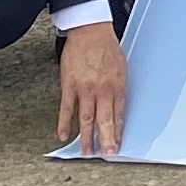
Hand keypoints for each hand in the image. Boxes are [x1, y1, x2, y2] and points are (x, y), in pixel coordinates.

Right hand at [56, 20, 128, 157]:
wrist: (90, 31)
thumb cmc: (107, 47)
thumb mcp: (122, 66)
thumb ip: (119, 87)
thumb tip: (119, 106)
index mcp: (118, 84)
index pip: (119, 114)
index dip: (119, 131)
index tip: (118, 144)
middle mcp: (102, 89)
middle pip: (105, 119)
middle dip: (106, 139)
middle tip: (106, 154)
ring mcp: (85, 89)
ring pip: (86, 118)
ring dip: (86, 137)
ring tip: (86, 152)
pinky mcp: (69, 86)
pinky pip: (66, 109)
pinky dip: (64, 123)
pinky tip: (63, 135)